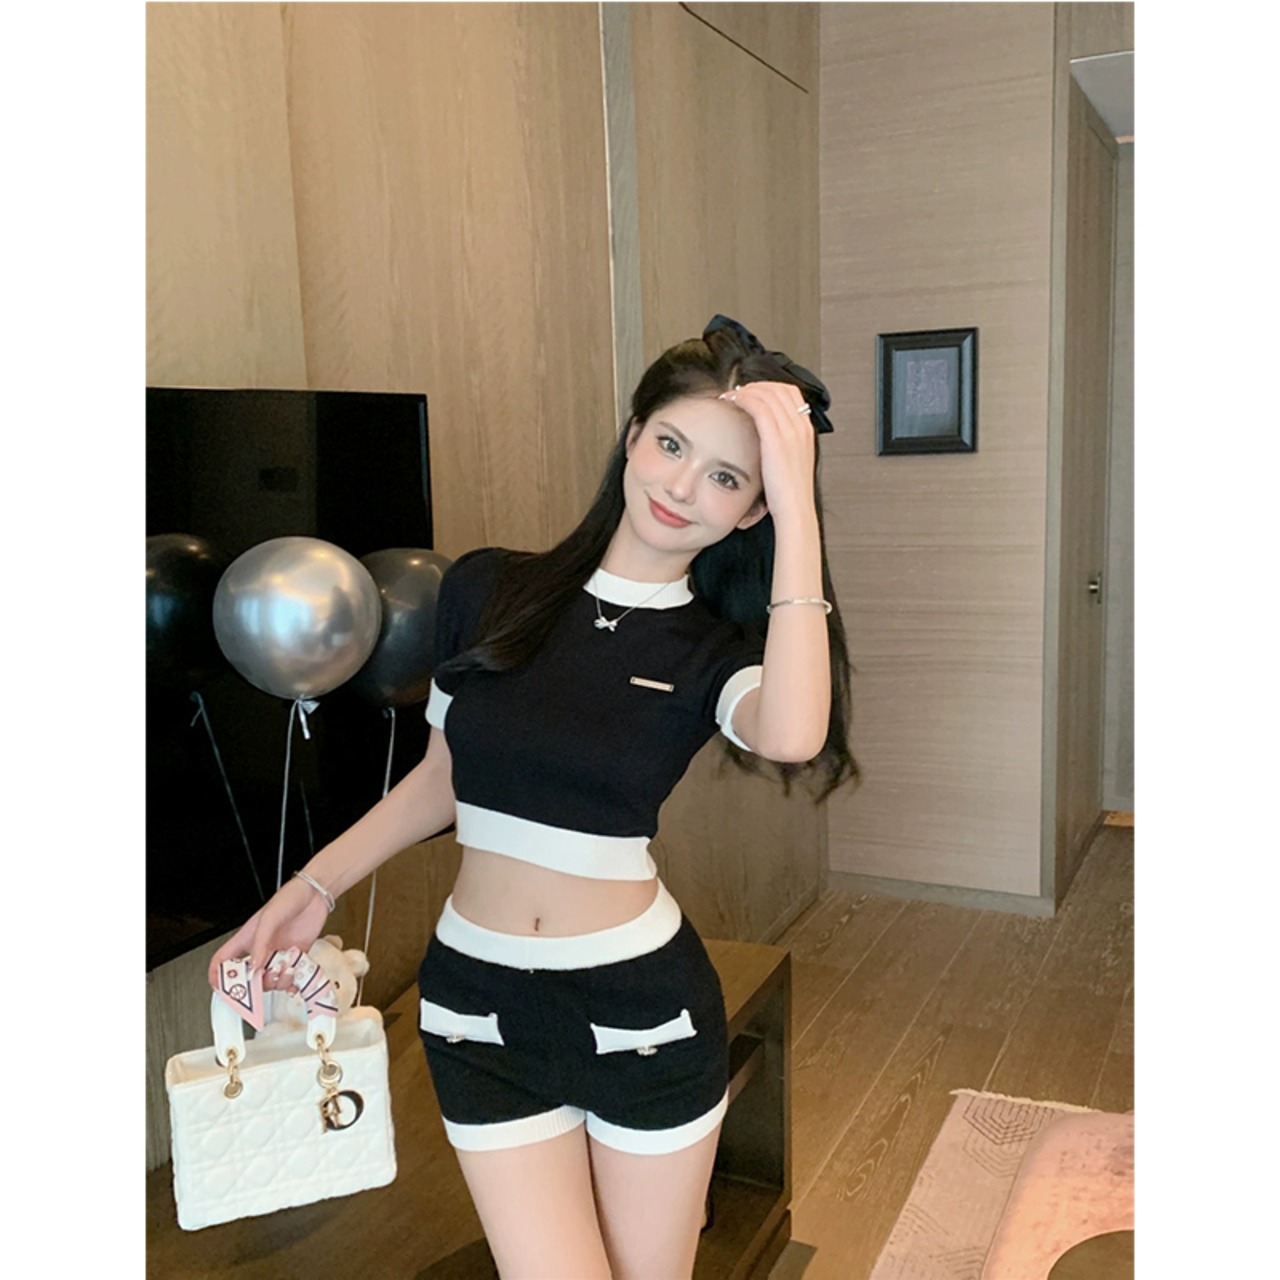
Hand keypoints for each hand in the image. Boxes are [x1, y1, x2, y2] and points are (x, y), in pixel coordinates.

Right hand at [207, 877, 331, 989]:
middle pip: (248, 977)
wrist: (316, 894)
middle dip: (252, 986)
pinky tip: (295, 977)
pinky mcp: (295, 957)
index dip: (218, 975)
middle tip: (261, 985)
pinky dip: (292, 982)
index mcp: (247, 939)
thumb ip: (260, 944)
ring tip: (284, 972)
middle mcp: (261, 950)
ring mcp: (278, 955)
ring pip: (270, 980)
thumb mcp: (269, 919)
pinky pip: (290, 978)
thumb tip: (255, 968)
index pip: (223, 960)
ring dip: (276, 982)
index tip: (222, 988)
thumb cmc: (289, 898)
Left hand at [720, 380, 817, 527]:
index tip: (753, 392)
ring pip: (768, 394)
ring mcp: (790, 431)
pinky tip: (732, 403)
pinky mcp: (776, 438)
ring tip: (731, 397)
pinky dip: (744, 399)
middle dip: (756, 386)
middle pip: (780, 389)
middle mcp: (800, 427)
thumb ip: (783, 446)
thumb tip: (766, 438)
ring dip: (746, 391)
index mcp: (806, 431)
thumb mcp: (791, 463)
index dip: (770, 388)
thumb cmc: (789, 493)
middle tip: (738, 392)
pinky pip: (759, 406)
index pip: (791, 393)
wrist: (795, 509)